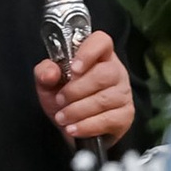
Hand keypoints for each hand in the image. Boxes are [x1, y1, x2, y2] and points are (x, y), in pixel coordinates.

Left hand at [35, 28, 133, 148]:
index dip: (88, 52)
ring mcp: (123, 93)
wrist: (72, 127)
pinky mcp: (125, 115)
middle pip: (104, 74)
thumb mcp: (48, 83)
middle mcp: (116, 71)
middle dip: (77, 90)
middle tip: (60, 100)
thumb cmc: (64, 98)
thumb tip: (50, 73)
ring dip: (78, 110)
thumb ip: (44, 72)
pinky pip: (109, 120)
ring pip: (104, 99)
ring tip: (62, 117)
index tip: (73, 69)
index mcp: (98, 56)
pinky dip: (87, 126)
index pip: (101, 42)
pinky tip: (73, 128)